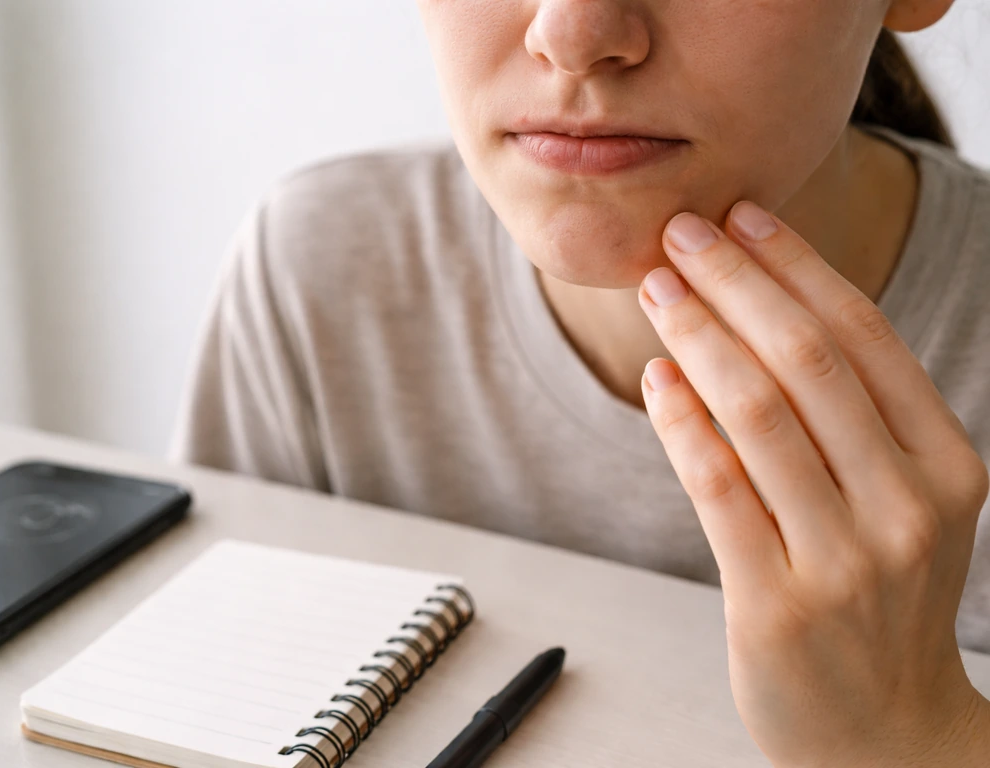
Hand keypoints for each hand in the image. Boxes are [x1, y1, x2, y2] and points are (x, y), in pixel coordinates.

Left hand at [637, 201, 989, 766]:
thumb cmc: (880, 598)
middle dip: (736, 282)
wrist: (886, 735)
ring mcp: (846, 558)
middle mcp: (909, 504)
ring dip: (698, 336)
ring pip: (758, 412)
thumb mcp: (899, 503)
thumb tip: (752, 314)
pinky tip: (655, 380)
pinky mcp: (778, 604)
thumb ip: (850, 421)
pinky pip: (719, 488)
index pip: (865, 336)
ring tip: (655, 290)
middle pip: (807, 359)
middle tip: (680, 233)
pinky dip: (681, 423)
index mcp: (948, 463)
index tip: (742, 216)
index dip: (795, 266)